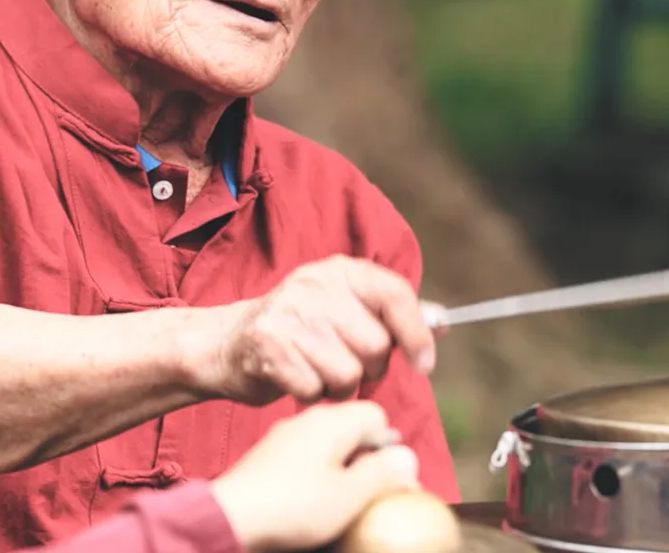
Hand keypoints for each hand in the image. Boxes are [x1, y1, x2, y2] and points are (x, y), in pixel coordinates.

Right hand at [199, 256, 437, 404]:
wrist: (225, 344)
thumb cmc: (297, 331)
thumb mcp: (345, 310)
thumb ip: (392, 314)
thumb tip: (443, 322)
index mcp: (340, 271)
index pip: (395, 294)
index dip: (416, 334)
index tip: (424, 364)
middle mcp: (314, 284)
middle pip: (376, 346)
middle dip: (368, 369)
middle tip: (342, 364)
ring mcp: (288, 313)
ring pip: (348, 374)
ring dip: (338, 387)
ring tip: (316, 372)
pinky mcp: (267, 346)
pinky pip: (315, 390)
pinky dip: (311, 396)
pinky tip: (294, 379)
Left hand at [209, 401, 420, 552]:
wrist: (230, 518)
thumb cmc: (292, 507)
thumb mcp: (349, 496)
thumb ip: (383, 473)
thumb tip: (407, 458)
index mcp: (332, 421)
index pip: (377, 416)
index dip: (389, 447)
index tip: (386, 478)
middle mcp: (308, 420)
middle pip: (354, 430)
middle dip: (368, 460)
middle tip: (368, 496)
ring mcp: (286, 436)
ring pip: (330, 445)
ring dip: (343, 470)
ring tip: (340, 503)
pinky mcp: (270, 455)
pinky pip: (307, 457)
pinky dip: (317, 475)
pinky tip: (311, 501)